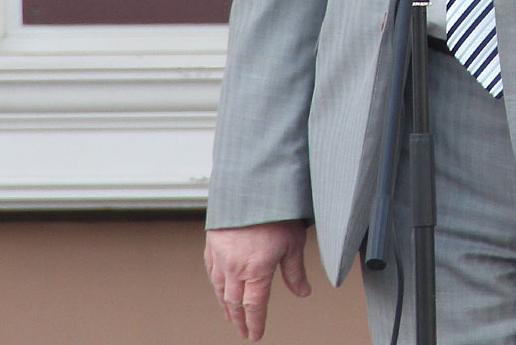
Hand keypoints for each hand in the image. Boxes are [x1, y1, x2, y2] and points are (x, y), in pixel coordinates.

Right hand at [205, 220, 311, 339]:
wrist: (252, 186)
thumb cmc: (275, 211)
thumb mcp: (294, 243)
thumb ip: (295, 272)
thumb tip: (303, 292)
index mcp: (256, 270)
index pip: (254, 306)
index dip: (255, 323)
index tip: (256, 335)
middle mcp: (235, 267)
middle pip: (234, 303)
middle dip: (240, 320)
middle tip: (243, 331)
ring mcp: (221, 256)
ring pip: (220, 289)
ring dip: (226, 306)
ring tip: (231, 315)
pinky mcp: (212, 244)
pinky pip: (212, 272)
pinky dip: (217, 286)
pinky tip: (220, 288)